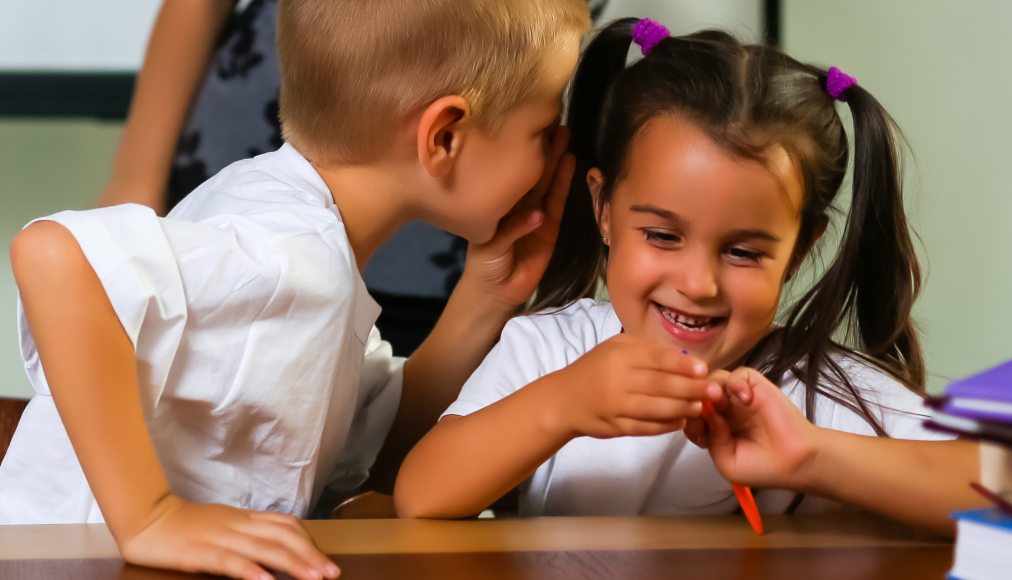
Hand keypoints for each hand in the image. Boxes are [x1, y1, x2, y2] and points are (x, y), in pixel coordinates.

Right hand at [119, 496, 338, 579]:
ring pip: (264, 548)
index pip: (286, 525)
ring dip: (292, 564)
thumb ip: (248, 534)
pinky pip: (230, 560)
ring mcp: (220, 537)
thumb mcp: (224, 525)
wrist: (148, 517)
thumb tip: (276, 549)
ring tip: (312, 579)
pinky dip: (250, 571)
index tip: (326, 561)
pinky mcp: (200, 551)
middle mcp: (238, 525)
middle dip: (310, 556)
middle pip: (283, 537)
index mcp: (245, 518)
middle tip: (331, 574)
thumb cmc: (186, 525)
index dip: (309, 542)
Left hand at [460, 126, 574, 309]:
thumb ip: (511, 229)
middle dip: (544, 148)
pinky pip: (558, 203)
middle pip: (533, 172)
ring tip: (566, 137)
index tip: (530, 124)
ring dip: (557, 160)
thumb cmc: (483, 262)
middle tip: (555, 121)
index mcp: (499, 200)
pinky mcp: (552, 229)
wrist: (494, 291)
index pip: (511, 170)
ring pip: (547, 183)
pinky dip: (563, 185)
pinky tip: (569, 163)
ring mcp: (537, 214)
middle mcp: (519, 203)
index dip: (521, 149)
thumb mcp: (489, 242)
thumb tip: (538, 216)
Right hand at [547, 334, 717, 438]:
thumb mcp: (615, 347)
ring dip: (683, 408)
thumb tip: (683, 358)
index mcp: (620, 356)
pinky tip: (681, 421)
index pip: (657, 359)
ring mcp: (616, 406)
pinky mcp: (616, 426)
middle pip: (661, 384)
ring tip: (701, 406)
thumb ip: (646, 349)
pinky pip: (646, 427)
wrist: (565, 399)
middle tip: (714, 390)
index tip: (704, 369)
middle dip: (691, 388)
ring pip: (656, 408)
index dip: (683, 365)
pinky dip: (666, 426)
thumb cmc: (595, 369)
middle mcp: (618, 380)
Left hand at [683, 367, 819, 489]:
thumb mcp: (726, 462)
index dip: (687, 418)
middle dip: (696, 401)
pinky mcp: (755, 386)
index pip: (689, 414)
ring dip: (713, 390)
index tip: (698, 430)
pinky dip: (737, 383)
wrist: (795, 461)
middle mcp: (723, 410)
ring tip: (724, 406)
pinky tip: (746, 399)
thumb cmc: (762, 467)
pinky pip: (738, 374)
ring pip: (714, 380)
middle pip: (697, 394)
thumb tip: (706, 412)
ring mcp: (738, 398)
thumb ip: (711, 438)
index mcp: (713, 429)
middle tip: (705, 412)